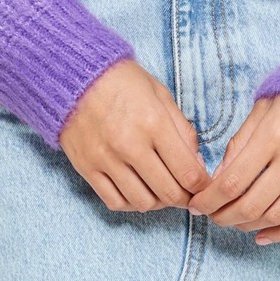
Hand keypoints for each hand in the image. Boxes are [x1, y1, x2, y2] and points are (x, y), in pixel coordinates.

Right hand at [59, 58, 211, 213]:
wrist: (76, 76)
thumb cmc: (123, 82)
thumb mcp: (160, 94)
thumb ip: (182, 129)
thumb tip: (196, 163)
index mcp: (154, 122)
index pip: (188, 172)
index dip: (202, 186)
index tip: (203, 185)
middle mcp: (130, 145)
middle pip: (168, 193)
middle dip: (184, 198)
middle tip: (187, 192)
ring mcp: (107, 159)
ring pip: (143, 203)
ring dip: (158, 202)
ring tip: (162, 191)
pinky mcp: (87, 168)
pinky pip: (115, 202)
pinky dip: (131, 204)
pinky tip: (138, 192)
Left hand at [187, 93, 279, 243]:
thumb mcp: (262, 109)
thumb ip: (239, 144)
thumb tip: (218, 180)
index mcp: (274, 135)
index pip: (233, 181)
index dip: (209, 200)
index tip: (196, 205)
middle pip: (252, 205)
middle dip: (224, 216)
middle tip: (211, 216)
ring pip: (276, 216)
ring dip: (248, 226)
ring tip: (232, 222)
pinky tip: (261, 236)